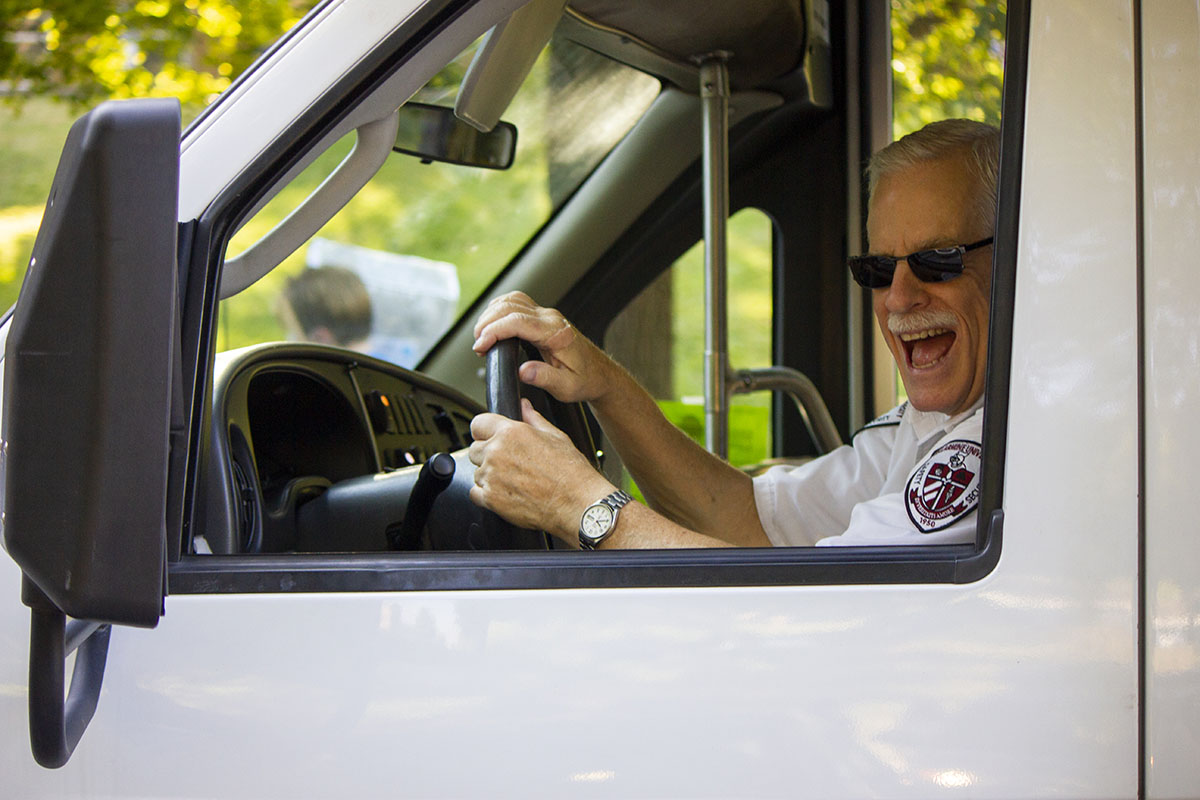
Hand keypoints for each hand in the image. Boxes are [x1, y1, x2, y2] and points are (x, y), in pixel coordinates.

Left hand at [468, 399, 613, 540]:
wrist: (577, 503)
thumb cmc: (571, 472)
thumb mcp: (555, 436)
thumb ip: (533, 419)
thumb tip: (524, 406)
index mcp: (511, 432)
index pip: (478, 423)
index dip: (484, 431)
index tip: (488, 438)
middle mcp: (497, 452)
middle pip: (474, 449)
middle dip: (486, 455)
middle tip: (508, 464)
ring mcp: (492, 476)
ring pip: (476, 472)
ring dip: (488, 476)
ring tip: (513, 481)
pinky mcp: (491, 499)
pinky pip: (475, 493)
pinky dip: (486, 495)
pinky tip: (506, 494)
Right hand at [472, 291, 613, 404]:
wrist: (600, 374)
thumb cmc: (585, 380)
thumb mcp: (567, 387)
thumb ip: (545, 378)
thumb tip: (523, 371)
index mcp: (556, 333)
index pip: (517, 321)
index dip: (494, 331)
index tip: (481, 346)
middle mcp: (551, 319)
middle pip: (510, 306)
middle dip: (487, 323)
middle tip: (478, 345)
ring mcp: (547, 315)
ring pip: (512, 300)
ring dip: (491, 314)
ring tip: (482, 336)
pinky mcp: (543, 317)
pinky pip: (517, 303)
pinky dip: (500, 310)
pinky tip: (493, 324)